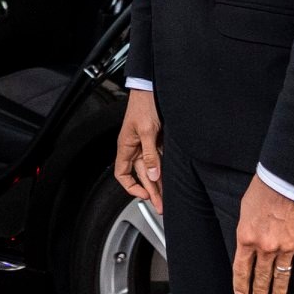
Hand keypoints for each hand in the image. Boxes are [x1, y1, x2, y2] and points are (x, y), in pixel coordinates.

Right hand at [113, 88, 162, 209]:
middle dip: (151, 191)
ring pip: (151, 170)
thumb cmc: (143, 104)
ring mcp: (146, 145)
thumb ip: (150, 154)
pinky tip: (171, 179)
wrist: (152, 88)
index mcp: (126, 146)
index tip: (145, 195)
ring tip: (167, 198)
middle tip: (161, 205)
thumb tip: (152, 175)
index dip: (131, 187)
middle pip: (141, 175)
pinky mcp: (156, 141)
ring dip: (159, 184)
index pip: (122, 174)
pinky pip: (159, 160)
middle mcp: (134, 148)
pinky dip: (164, 171)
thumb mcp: (147, 131)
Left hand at [233, 175, 293, 293]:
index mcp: (247, 237)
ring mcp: (286, 247)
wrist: (288, 179)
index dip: (241, 284)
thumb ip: (247, 229)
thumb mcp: (245, 209)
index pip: (241, 268)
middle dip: (260, 290)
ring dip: (280, 289)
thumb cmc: (264, 189)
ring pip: (282, 275)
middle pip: (262, 274)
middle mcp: (265, 246)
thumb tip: (249, 240)